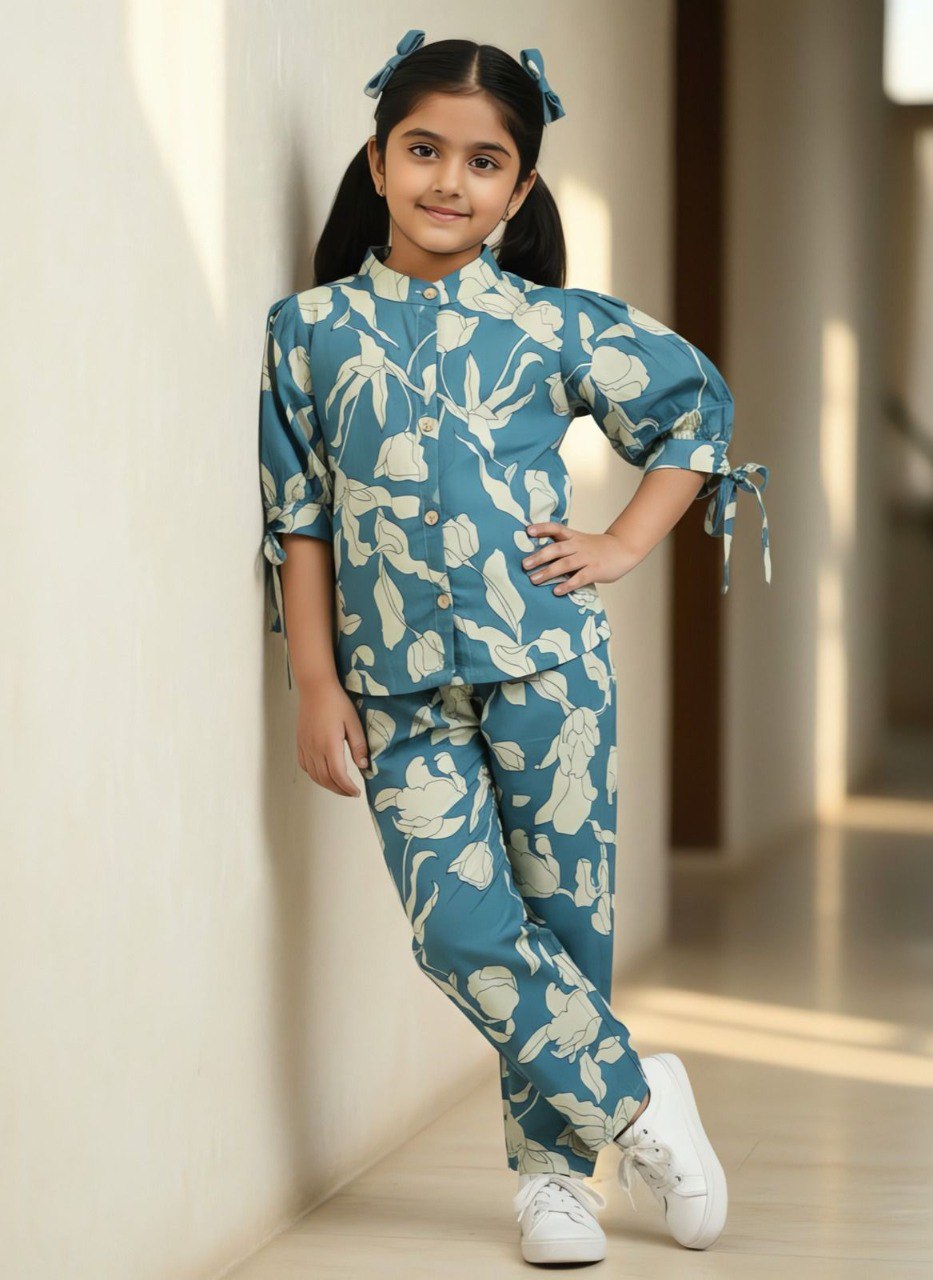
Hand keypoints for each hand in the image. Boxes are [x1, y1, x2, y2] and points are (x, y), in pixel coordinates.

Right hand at [296, 679, 369, 796]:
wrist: (316, 688)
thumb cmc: (337, 703)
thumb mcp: (353, 723)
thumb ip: (359, 746)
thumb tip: (363, 766)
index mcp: (330, 745)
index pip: (338, 776)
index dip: (348, 788)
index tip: (357, 792)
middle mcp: (315, 749)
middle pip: (326, 779)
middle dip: (339, 790)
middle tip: (351, 793)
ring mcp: (305, 747)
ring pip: (314, 775)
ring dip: (327, 785)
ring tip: (340, 786)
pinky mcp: (300, 743)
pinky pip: (305, 766)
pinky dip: (314, 775)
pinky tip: (323, 774)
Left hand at [522, 522, 642, 592]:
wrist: (624, 548)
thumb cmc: (597, 548)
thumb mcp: (580, 541)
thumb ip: (564, 547)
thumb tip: (539, 556)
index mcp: (573, 537)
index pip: (556, 528)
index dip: (542, 528)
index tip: (528, 531)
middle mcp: (578, 546)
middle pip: (557, 548)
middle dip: (539, 556)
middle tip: (524, 565)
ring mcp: (587, 558)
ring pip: (565, 564)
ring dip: (548, 572)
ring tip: (534, 580)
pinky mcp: (595, 570)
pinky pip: (579, 578)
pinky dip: (567, 584)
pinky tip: (556, 591)